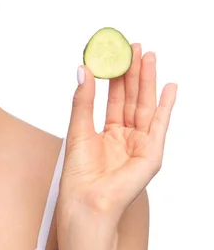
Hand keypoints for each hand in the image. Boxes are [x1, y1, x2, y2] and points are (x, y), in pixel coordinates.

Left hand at [59, 43, 176, 220]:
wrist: (86, 201)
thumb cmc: (79, 174)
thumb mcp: (79, 129)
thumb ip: (83, 100)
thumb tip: (84, 70)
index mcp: (107, 132)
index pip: (114, 97)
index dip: (116, 75)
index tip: (116, 53)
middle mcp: (125, 136)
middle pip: (132, 97)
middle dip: (134, 72)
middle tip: (135, 47)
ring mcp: (140, 144)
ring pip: (145, 105)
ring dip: (148, 81)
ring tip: (149, 57)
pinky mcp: (151, 154)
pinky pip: (160, 125)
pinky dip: (166, 106)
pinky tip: (170, 88)